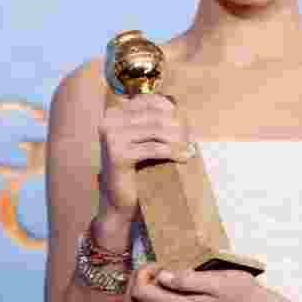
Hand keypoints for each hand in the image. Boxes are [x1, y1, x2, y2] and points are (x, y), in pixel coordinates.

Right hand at [98, 91, 193, 219]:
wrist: (119, 200)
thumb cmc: (136, 168)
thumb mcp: (143, 139)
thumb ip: (155, 121)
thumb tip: (181, 109)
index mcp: (114, 112)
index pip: (150, 100)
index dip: (171, 110)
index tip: (186, 123)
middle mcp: (110, 121)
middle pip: (155, 115)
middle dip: (178, 126)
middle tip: (192, 139)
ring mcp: (111, 137)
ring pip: (156, 130)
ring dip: (178, 139)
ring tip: (190, 147)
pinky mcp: (118, 155)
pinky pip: (154, 148)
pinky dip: (173, 152)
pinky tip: (185, 157)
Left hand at [125, 264, 262, 301]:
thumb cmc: (235, 289)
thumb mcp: (214, 280)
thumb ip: (186, 280)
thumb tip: (162, 276)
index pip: (140, 293)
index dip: (142, 273)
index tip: (159, 263)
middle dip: (136, 280)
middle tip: (155, 266)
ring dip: (142, 287)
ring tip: (160, 273)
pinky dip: (149, 295)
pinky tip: (165, 283)